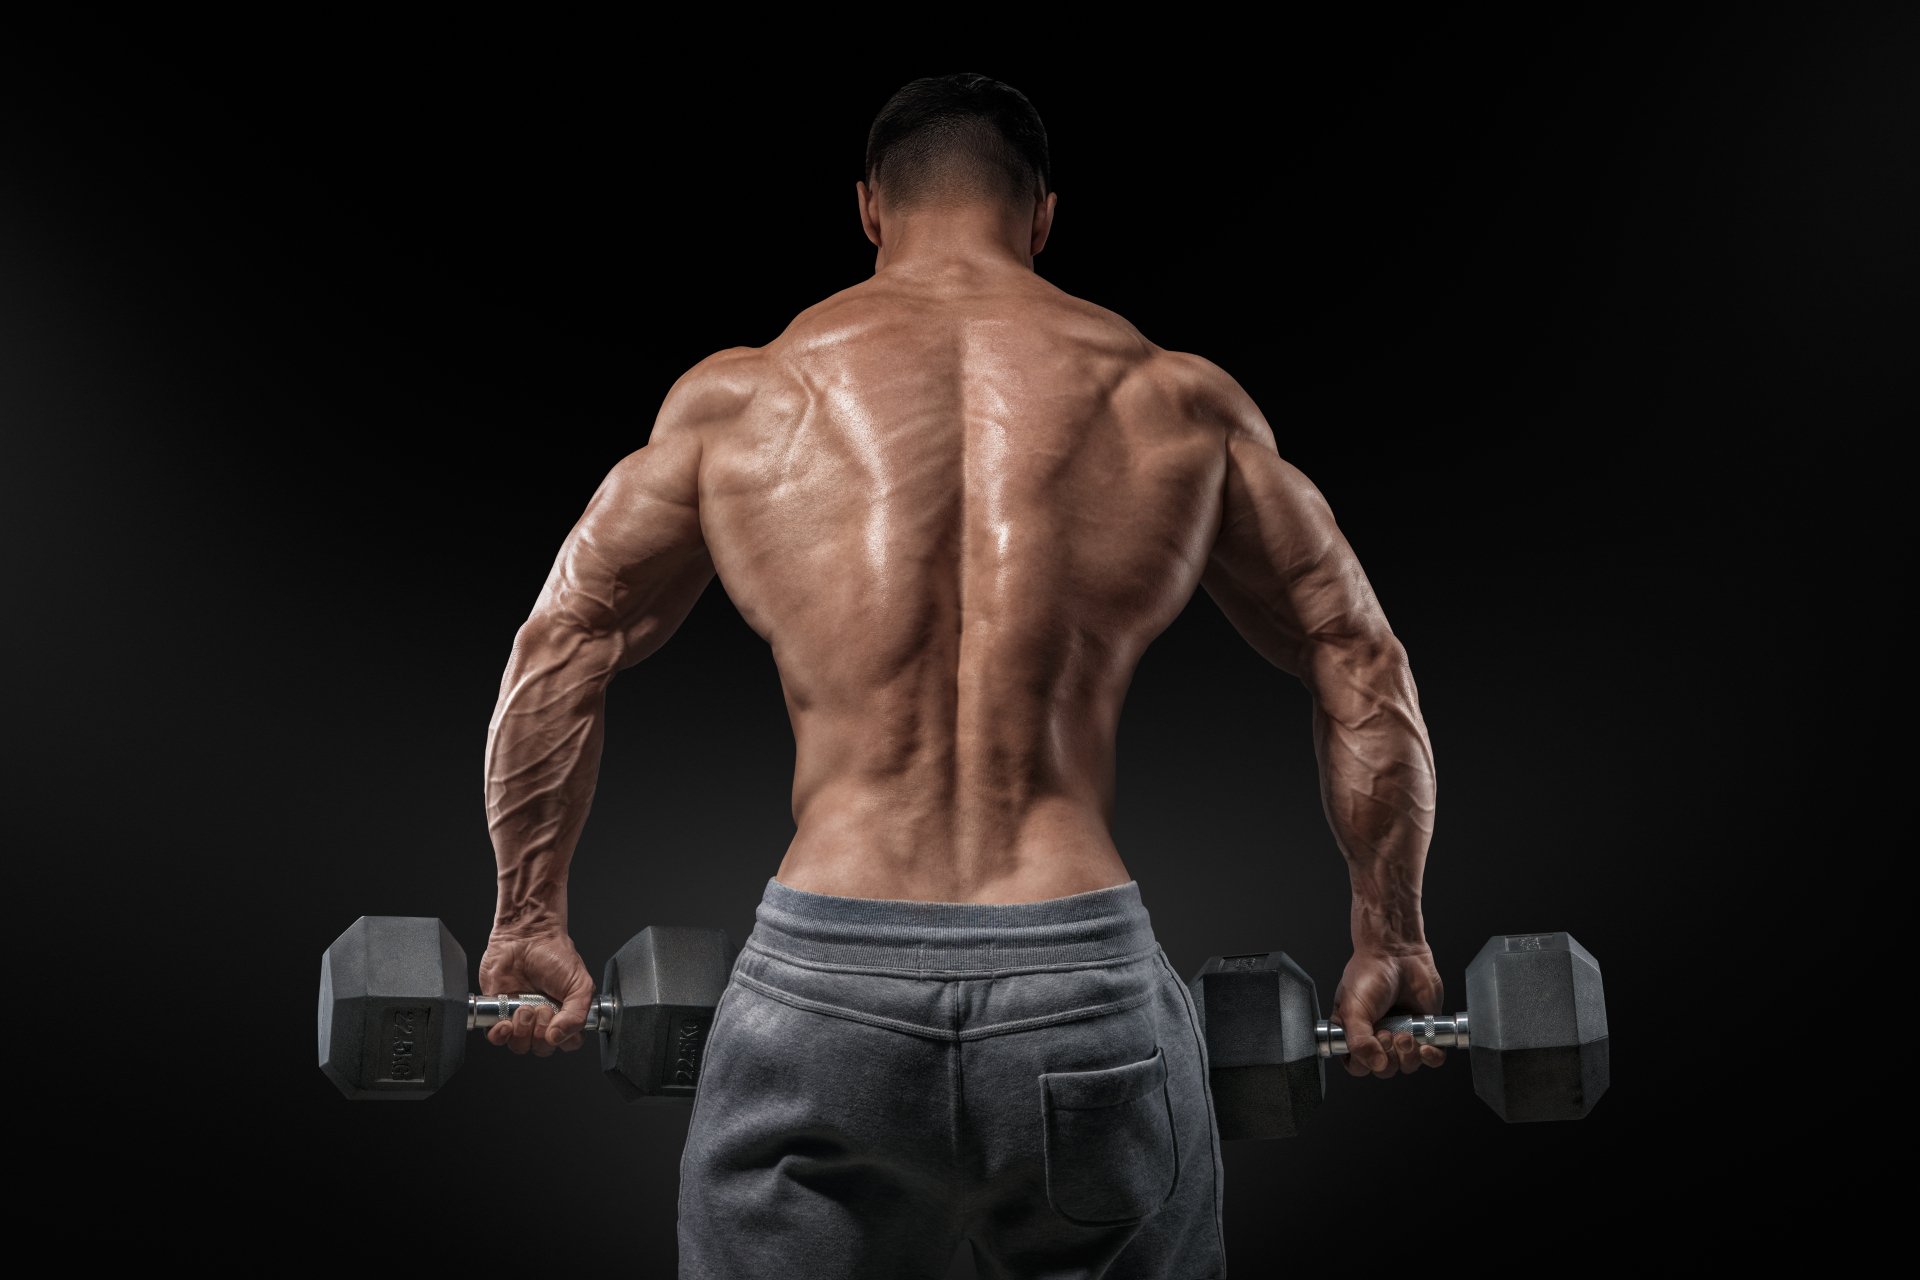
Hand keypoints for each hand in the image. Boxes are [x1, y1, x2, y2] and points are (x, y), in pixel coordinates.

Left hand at [477, 931, 595, 1055]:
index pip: (567, 1043)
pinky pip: (496, 1039)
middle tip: (542, 1007)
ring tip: (524, 1007)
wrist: (525, 936)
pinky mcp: (498, 1013)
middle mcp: (543, 1020)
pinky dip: (500, 1035)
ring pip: (520, 1046)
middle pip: (542, 1048)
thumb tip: (558, 1037)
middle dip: (541, 1032)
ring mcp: (520, 1018)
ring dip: (522, 1030)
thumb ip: (578, 1014)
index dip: (563, 1039)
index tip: (559, 1023)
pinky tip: (505, 1021)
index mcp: (565, 1014)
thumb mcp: (580, 983)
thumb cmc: (555, 954)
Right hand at [1332, 946, 1446, 1078]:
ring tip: (1406, 1033)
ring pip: (1408, 1065)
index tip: (1373, 1043)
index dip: (1367, 1062)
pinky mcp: (1425, 1030)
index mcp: (1353, 1034)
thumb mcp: (1353, 1009)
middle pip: (1385, 1070)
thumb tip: (1376, 1065)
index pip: (1358, 1066)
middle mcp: (1377, 1037)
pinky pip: (1432, 1058)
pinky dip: (1432, 1057)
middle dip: (1390, 1056)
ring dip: (1409, 1054)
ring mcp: (1402, 1035)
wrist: (1396, 952)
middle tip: (1388, 1033)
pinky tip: (1426, 1046)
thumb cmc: (1368, 973)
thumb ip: (1358, 1041)